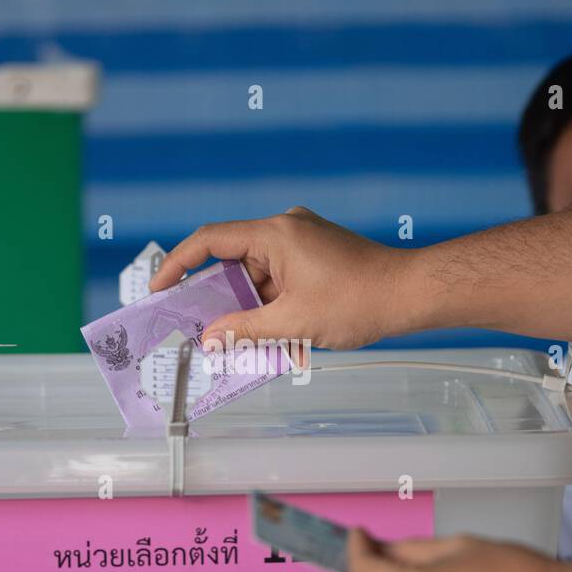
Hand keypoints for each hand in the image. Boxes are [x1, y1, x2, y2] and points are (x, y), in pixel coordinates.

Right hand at [149, 207, 409, 349]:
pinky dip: (266, 304)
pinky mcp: (314, 256)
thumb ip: (245, 330)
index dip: (178, 263)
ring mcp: (302, 241)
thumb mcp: (294, 322)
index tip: (160, 288)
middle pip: (233, 259)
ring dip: (244, 307)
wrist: (411, 294)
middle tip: (193, 326)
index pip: (210, 240)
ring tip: (232, 342)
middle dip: (214, 297)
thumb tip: (211, 338)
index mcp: (275, 234)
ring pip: (256, 274)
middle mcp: (285, 229)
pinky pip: (277, 278)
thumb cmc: (360, 300)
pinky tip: (263, 335)